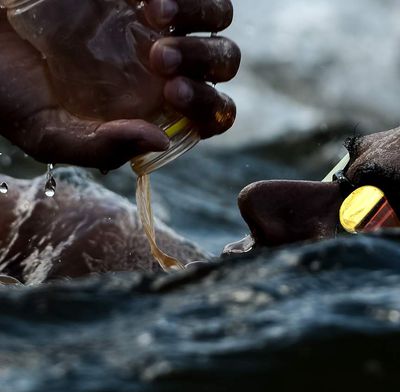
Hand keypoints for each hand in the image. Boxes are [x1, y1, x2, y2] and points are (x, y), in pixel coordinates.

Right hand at [0, 1, 239, 170]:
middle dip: (204, 66)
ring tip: (154, 19)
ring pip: (218, 22)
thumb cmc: (10, 89)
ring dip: (202, 23)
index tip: (174, 96)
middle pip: (222, 69)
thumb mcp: (48, 133)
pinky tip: (147, 3)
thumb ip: (100, 148)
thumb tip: (159, 142)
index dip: (208, 110)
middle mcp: (163, 70)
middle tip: (159, 62)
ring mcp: (158, 27)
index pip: (210, 115)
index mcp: (151, 109)